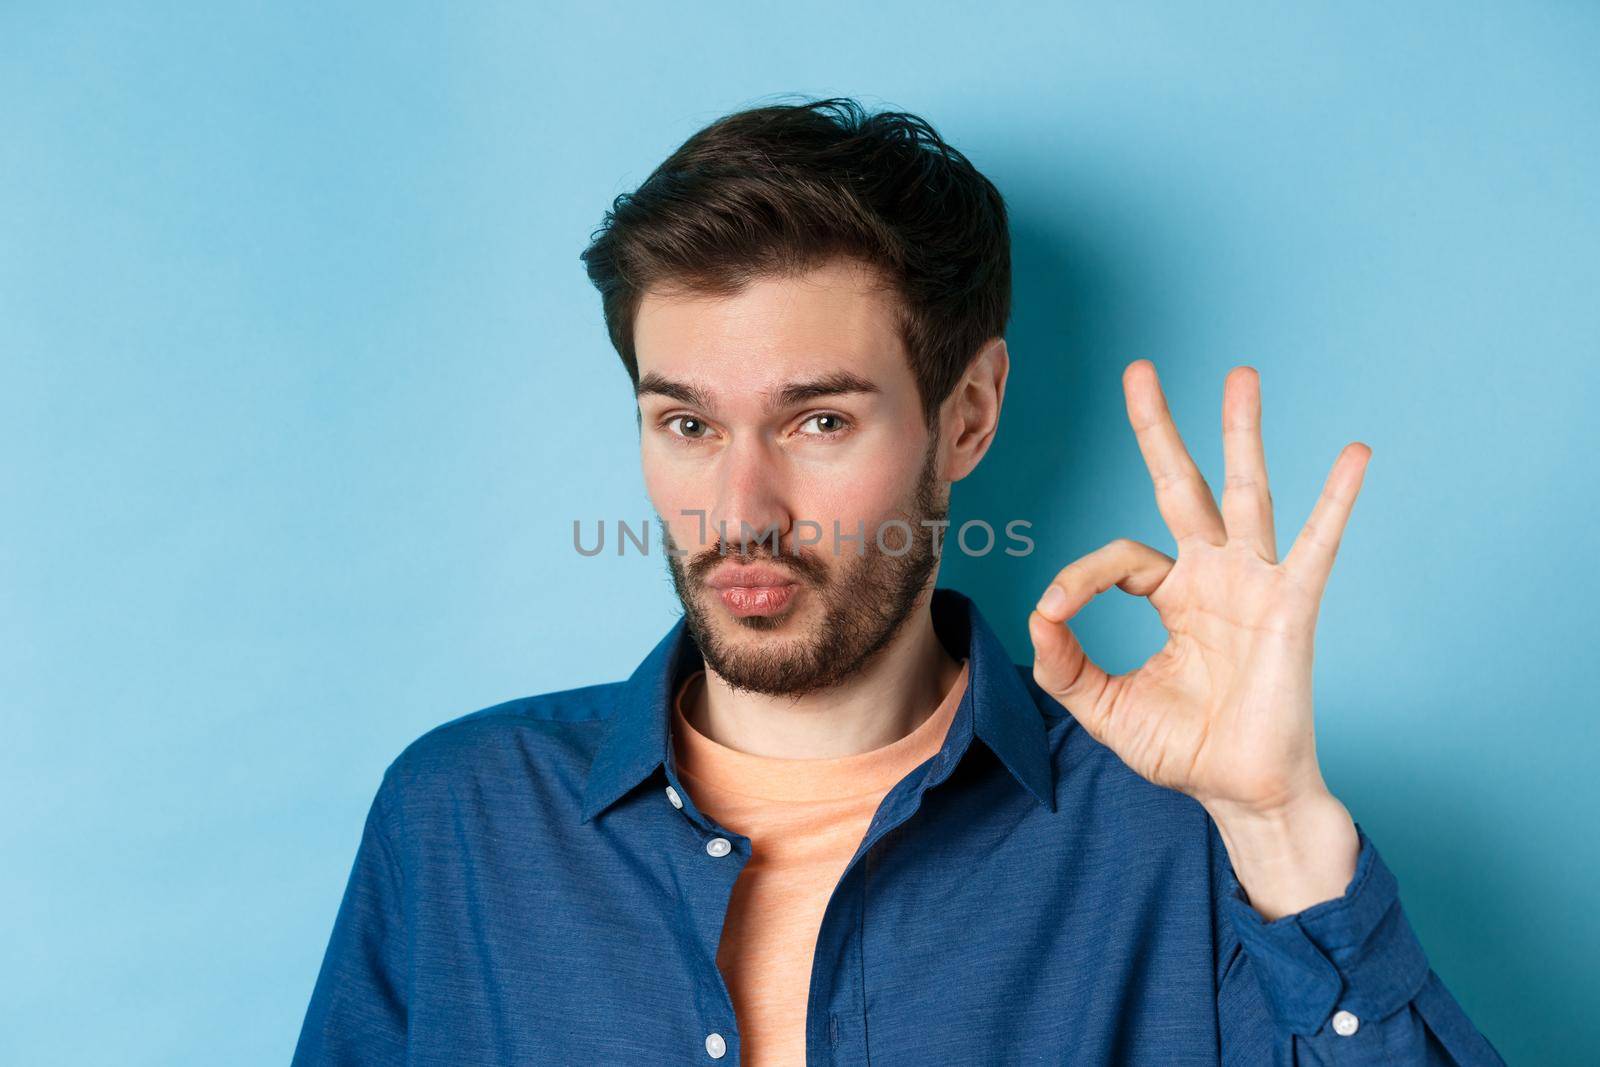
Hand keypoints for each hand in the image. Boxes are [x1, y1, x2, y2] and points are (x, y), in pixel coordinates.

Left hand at [1028, 361, 1367, 822]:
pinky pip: (1318, 544)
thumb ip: (1064, 662)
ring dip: (1243, 434)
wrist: (1239, 795)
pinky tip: (1355, 453)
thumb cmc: (1183, 750)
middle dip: (1160, 428)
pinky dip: (1337, 500)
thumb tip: (1036, 614)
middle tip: (1140, 369)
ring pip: (1247, 494)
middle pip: (1184, 486)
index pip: (1120, 559)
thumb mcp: (1103, 706)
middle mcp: (1214, 577)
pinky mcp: (1292, 607)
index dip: (1080, 577)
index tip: (1057, 610)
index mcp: (1174, 596)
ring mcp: (1255, 585)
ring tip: (1240, 375)